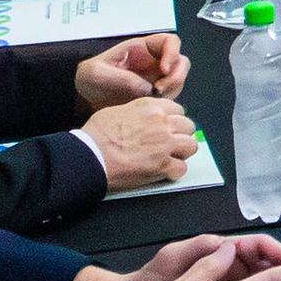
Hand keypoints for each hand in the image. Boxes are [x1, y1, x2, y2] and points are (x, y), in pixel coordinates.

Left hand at [76, 33, 189, 106]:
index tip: (163, 70)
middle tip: (161, 90)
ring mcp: (156, 79)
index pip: (169, 41)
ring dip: (172, 90)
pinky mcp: (156, 95)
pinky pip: (172, 97)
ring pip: (179, 80)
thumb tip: (147, 88)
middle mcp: (153, 62)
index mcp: (142, 49)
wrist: (84, 102)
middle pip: (181, 62)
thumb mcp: (95, 73)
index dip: (172, 53)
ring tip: (153, 100)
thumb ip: (120, 78)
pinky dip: (167, 102)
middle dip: (176, 76)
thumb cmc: (88, 80)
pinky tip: (151, 107)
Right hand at [82, 97, 197, 190]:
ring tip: (170, 157)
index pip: (178, 109)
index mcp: (150, 108)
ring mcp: (164, 145)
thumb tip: (145, 118)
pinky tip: (165, 171)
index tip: (169, 127)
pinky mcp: (162, 166)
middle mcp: (161, 124)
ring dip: (182, 152)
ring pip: (190, 146)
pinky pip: (181, 168)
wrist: (90, 156)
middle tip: (170, 143)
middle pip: (188, 126)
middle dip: (181, 135)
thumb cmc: (97, 135)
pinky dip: (174, 172)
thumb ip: (138, 112)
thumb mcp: (117, 111)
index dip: (174, 119)